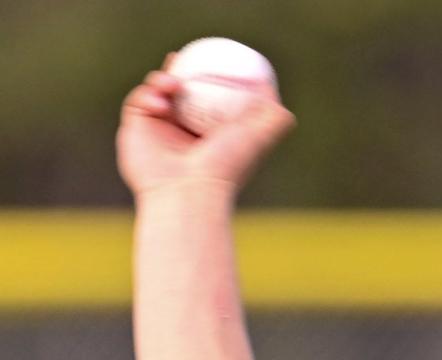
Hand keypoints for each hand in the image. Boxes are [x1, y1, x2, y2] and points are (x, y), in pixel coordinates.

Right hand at [116, 59, 294, 201]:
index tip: (207, 58)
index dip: (204, 77)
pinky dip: (149, 95)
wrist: (189, 191)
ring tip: (174, 85)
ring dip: (163, 81)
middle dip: (177, 71)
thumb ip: (272, 118)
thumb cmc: (225, 167)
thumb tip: (276, 95)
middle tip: (180, 57)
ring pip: (156, 92)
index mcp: (209, 137)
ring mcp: (157, 133)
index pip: (205, 100)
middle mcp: (182, 135)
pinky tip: (162, 104)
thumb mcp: (257, 139)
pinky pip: (138, 100)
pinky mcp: (135, 131)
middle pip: (177, 93)